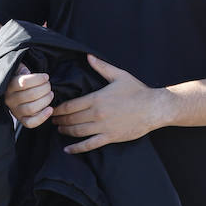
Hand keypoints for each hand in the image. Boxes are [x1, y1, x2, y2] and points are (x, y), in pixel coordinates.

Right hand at [4, 63, 53, 128]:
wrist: (17, 92)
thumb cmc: (21, 79)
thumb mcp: (19, 69)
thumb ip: (21, 68)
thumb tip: (26, 72)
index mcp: (9, 86)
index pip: (24, 82)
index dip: (38, 79)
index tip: (46, 77)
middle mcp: (10, 99)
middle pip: (30, 95)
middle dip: (44, 89)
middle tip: (49, 85)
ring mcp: (15, 111)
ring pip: (31, 109)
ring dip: (45, 100)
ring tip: (50, 94)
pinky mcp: (21, 120)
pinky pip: (31, 123)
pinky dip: (42, 117)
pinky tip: (50, 109)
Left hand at [50, 55, 168, 153]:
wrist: (154, 108)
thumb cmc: (137, 91)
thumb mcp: (119, 75)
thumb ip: (101, 66)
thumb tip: (88, 56)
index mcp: (97, 98)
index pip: (71, 105)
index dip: (59, 109)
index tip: (52, 109)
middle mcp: (97, 114)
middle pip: (71, 119)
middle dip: (59, 120)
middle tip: (52, 120)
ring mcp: (103, 127)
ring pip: (77, 131)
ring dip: (65, 131)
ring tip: (59, 129)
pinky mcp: (110, 137)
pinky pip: (89, 145)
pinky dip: (76, 148)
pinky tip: (68, 149)